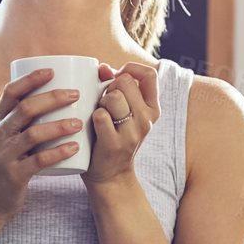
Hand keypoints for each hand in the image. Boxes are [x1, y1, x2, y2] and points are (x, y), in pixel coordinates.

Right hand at [0, 69, 83, 222]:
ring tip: (79, 123)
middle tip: (76, 95)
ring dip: (59, 126)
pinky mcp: (14, 175)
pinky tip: (74, 148)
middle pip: (25, 109)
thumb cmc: (7, 163)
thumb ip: (23, 121)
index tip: (52, 71)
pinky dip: (58, 152)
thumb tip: (55, 96)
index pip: (10, 92)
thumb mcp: (7, 138)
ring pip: (33, 134)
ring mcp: (5, 155)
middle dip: (52, 98)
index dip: (30, 79)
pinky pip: (39, 161)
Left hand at [84, 61, 159, 188]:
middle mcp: (147, 120)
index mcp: (152, 108)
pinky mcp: (116, 143)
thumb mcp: (121, 110)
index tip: (116, 77)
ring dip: (100, 102)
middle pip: (125, 82)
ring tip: (100, 116)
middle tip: (104, 104)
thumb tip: (102, 67)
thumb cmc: (111, 136)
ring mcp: (133, 132)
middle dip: (109, 88)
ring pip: (113, 97)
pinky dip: (92, 117)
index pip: (149, 75)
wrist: (110, 176)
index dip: (130, 69)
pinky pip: (100, 115)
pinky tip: (93, 127)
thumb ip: (114, 85)